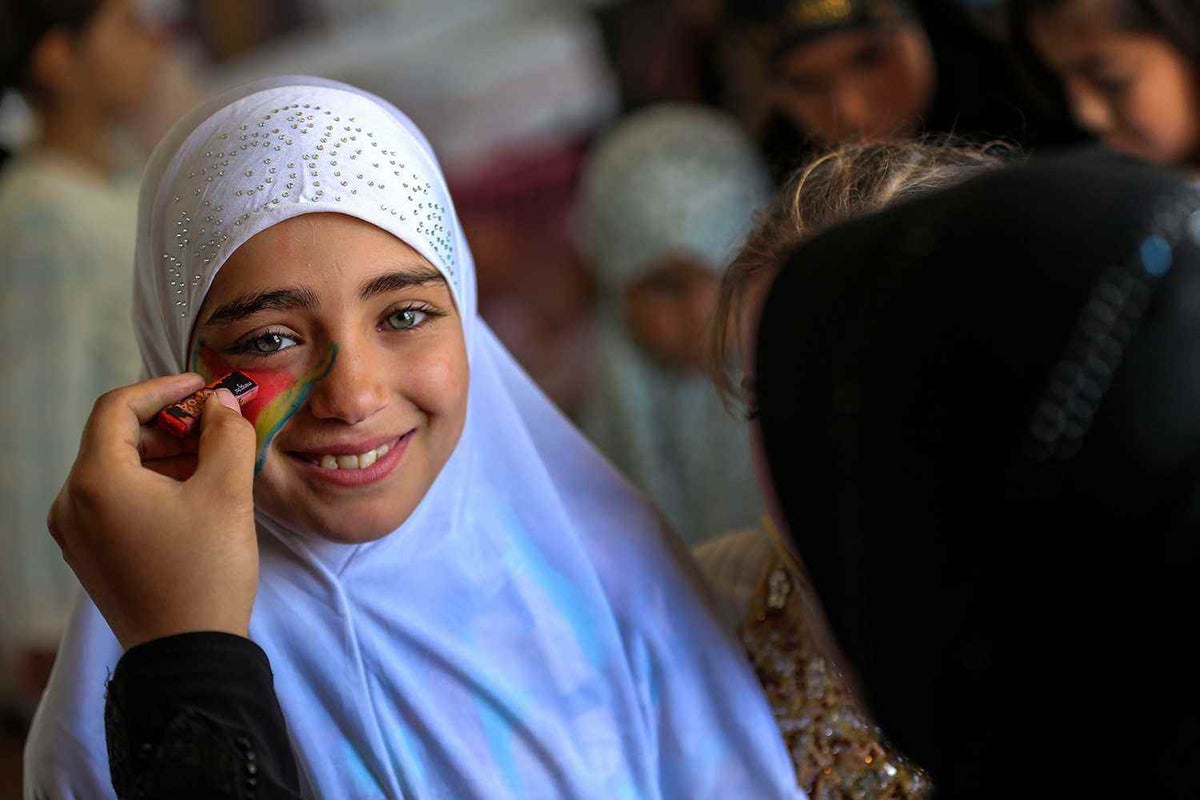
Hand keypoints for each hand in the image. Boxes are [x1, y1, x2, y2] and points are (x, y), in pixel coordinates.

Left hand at [48, 374, 259, 648]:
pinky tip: (192, 494)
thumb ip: (226, 435)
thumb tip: (220, 405)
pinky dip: (150, 484)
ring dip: (162, 454)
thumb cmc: (206, 570)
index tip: (204, 387)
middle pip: (114, 438)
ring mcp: (75, 533)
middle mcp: (71, 503)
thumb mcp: (227, 493)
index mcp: (96, 481)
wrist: (188, 655)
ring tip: (212, 460)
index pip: (117, 407)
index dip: (163, 388)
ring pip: (116, 470)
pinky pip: (114, 500)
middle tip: (216, 426)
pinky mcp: (89, 555)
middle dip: (167, 424)